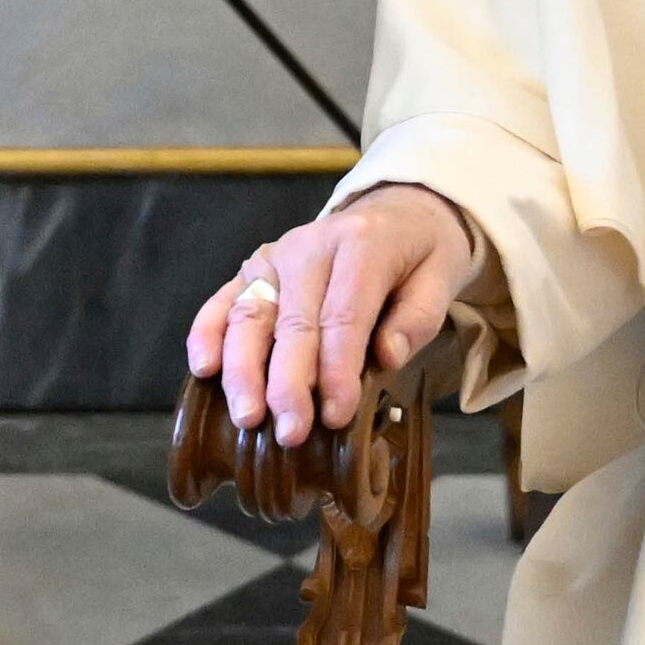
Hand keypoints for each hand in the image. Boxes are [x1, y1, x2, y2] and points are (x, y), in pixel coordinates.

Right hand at [187, 183, 481, 448]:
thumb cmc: (418, 255)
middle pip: (293, 321)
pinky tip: (204, 370)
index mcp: (361, 244)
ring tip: (247, 417)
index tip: (337, 415)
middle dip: (288, 382)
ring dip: (243, 370)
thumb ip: (418, 318)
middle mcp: (310, 246)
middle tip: (291, 432)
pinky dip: (207, 334)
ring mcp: (275, 257)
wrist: (396, 212)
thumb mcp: (441, 276)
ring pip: (249, 315)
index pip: (344, 315)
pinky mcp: (253, 269)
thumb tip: (386, 356)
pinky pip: (223, 301)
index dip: (337, 369)